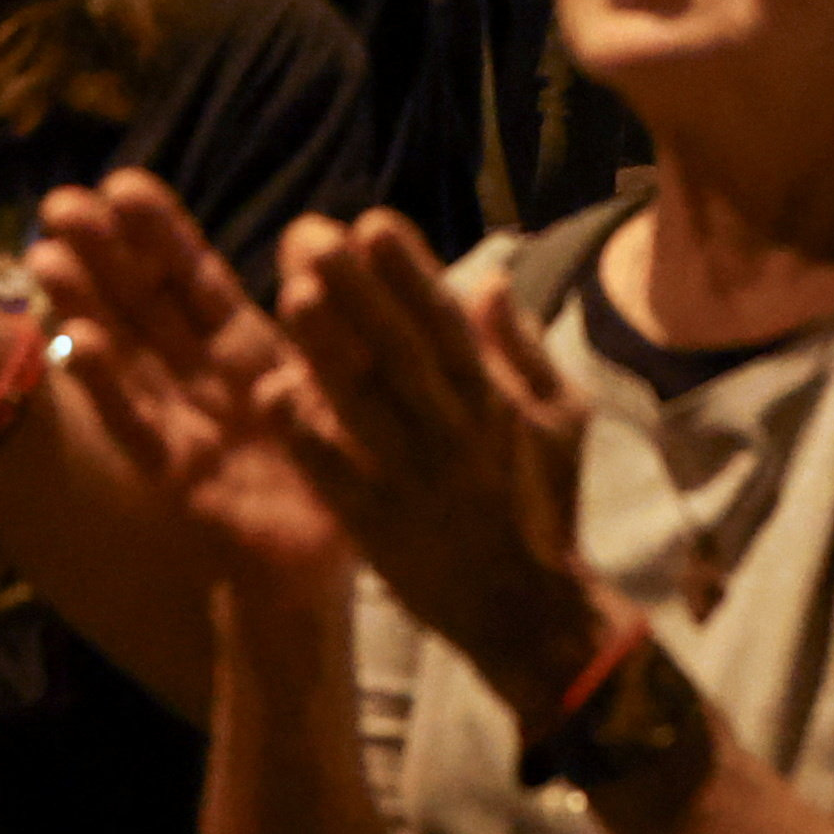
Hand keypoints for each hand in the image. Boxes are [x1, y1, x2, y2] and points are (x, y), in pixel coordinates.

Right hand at [30, 175, 350, 599]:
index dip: (162, 235)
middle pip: (151, 309)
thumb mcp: (343, 386)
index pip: (199, 281)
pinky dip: (108, 387)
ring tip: (46, 256)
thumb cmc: (335, 473)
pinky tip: (76, 343)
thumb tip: (331, 234)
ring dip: (88, 308)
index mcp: (250, 353)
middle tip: (60, 202)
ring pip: (131, 358)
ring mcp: (185, 428)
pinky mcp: (182, 481)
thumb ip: (336, 322)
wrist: (324, 574)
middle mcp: (206, 383)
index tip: (123, 183)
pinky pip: (142, 427)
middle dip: (107, 255)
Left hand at [261, 210, 606, 693]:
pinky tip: (271, 392)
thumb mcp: (562, 416)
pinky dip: (307, 435)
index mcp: (496, 401)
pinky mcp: (379, 529)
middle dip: (356, 289)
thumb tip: (489, 280)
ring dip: (327, 348)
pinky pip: (338, 476)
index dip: (410, 271)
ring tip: (289, 293)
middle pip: (399, 350)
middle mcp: (454, 432)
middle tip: (309, 235)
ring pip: (366, 405)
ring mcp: (414, 481)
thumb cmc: (545, 503)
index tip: (372, 221)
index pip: (447, 323)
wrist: (529, 612)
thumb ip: (524, 347)